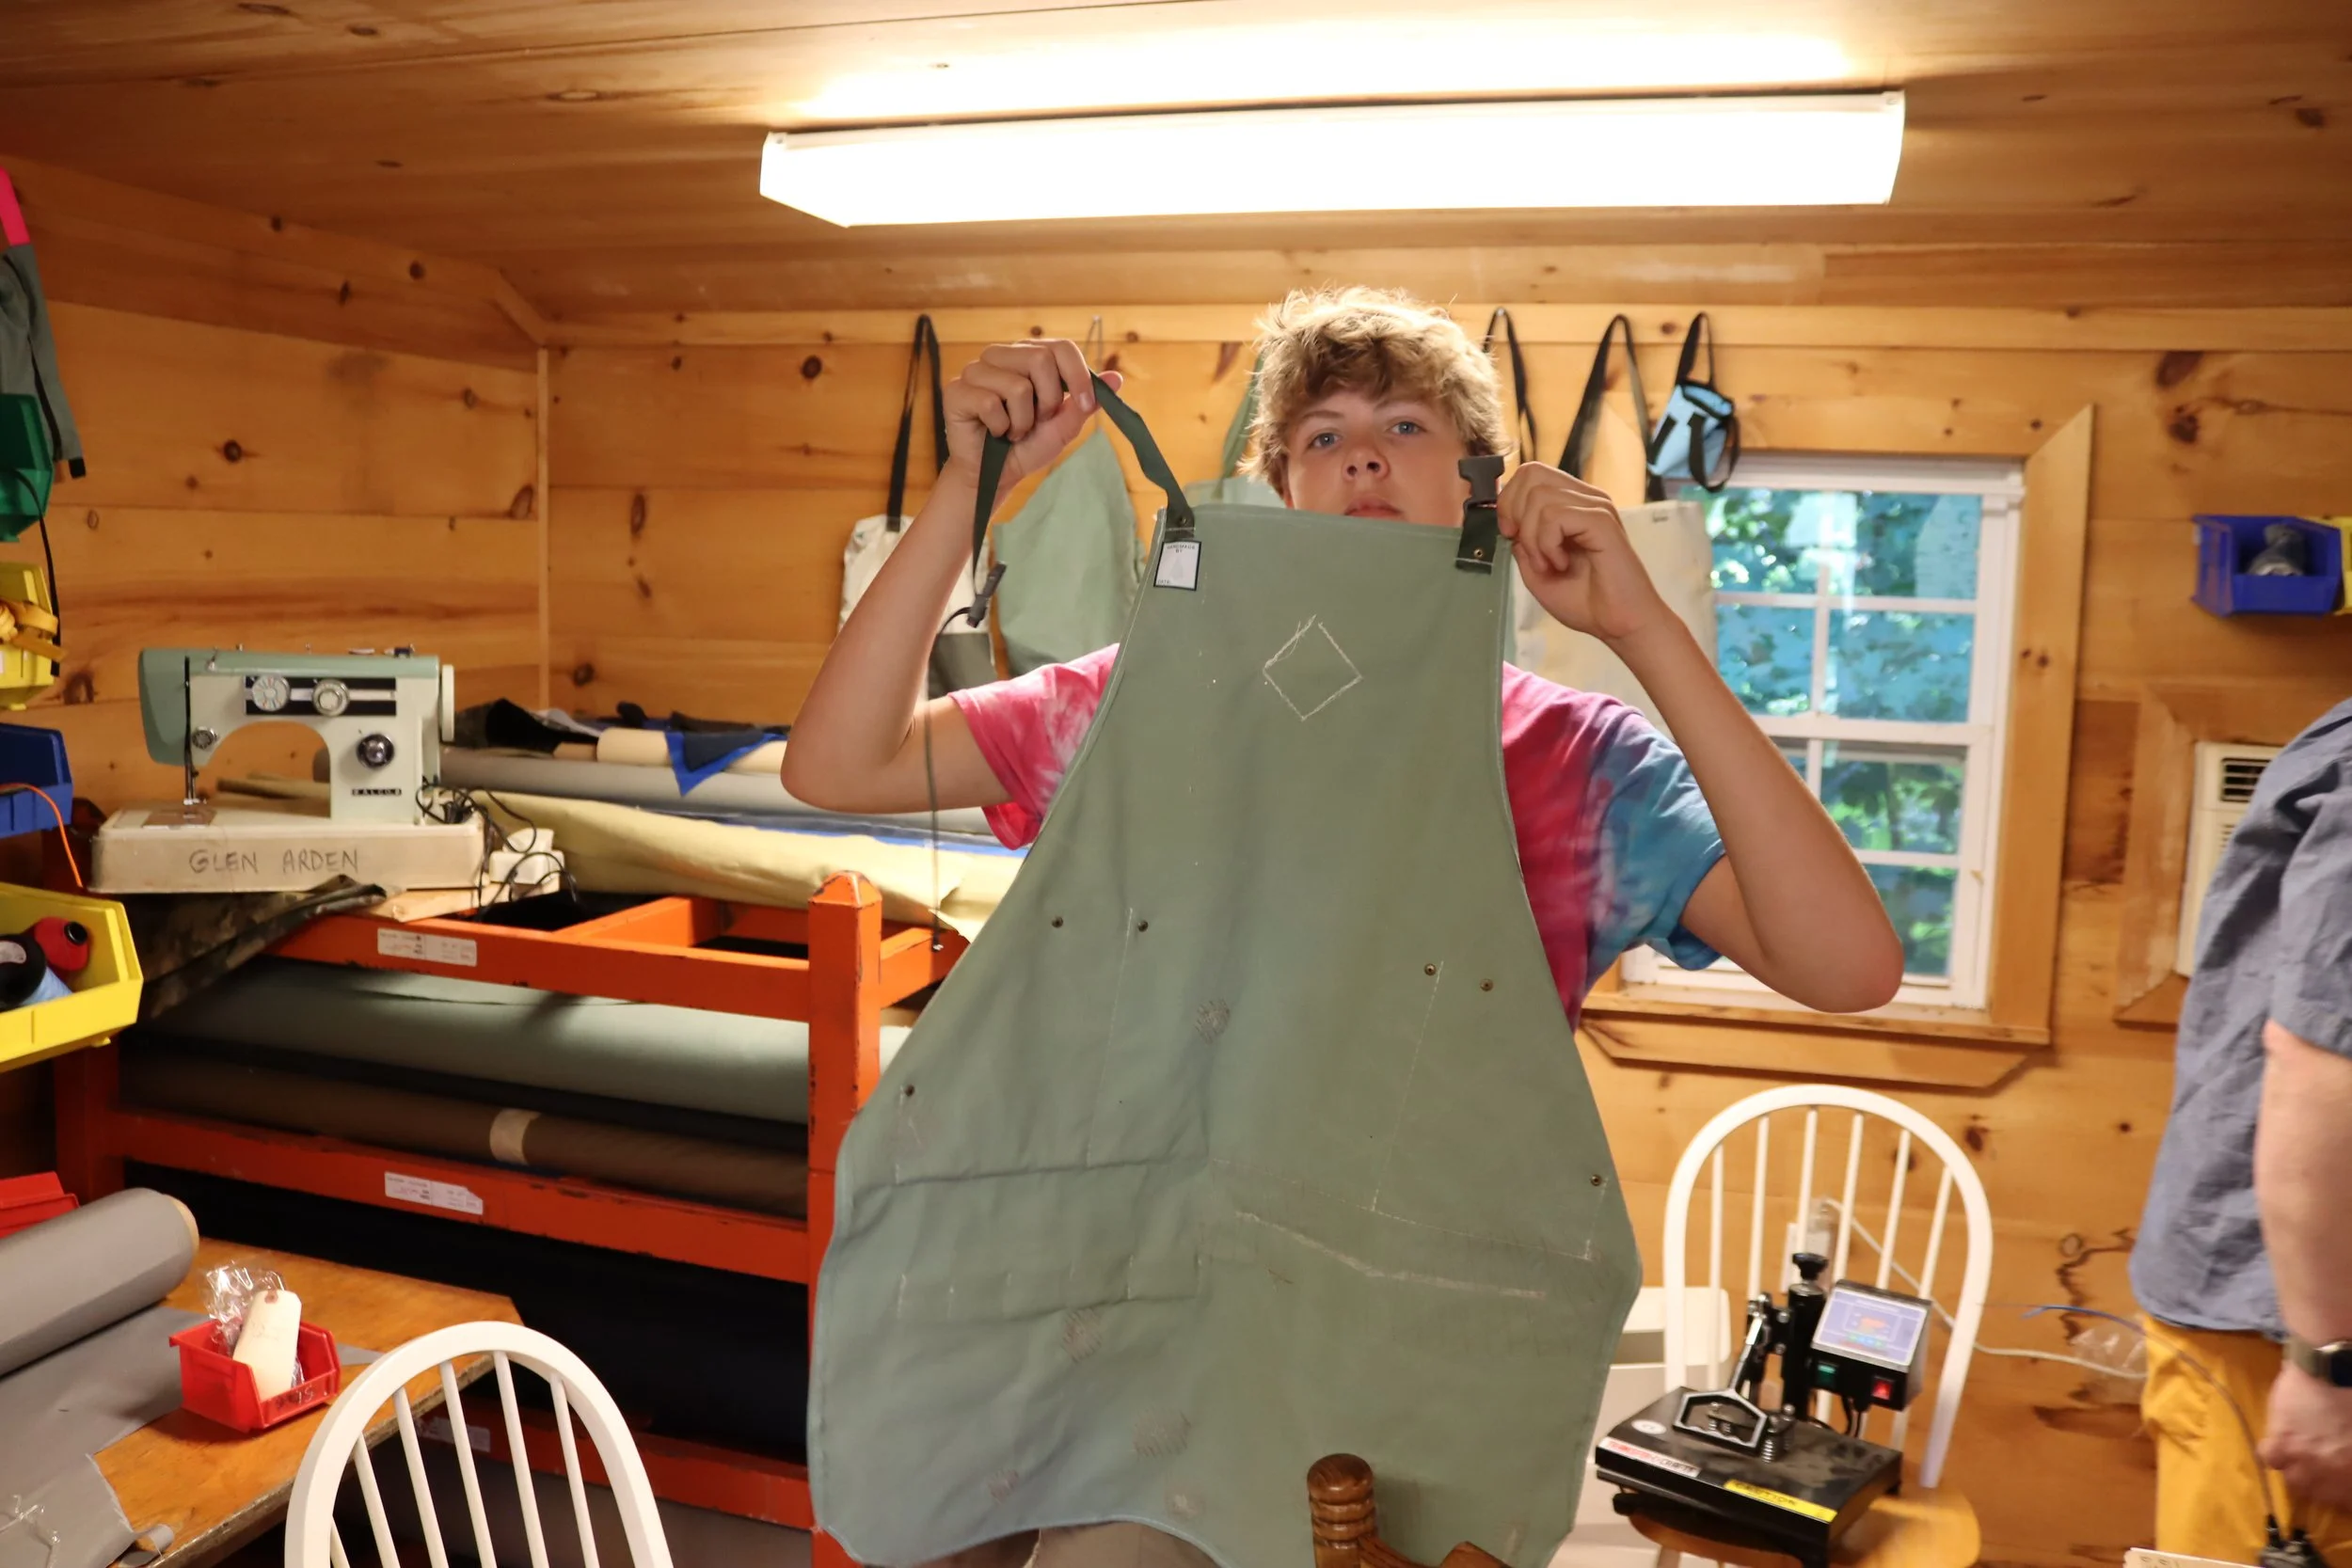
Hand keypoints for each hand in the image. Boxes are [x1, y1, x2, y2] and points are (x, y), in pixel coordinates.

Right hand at [941, 339, 1122, 500]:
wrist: (995, 475)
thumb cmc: (1026, 446)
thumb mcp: (1063, 426)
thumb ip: (1085, 402)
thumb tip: (1116, 377)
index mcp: (1028, 356)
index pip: (1061, 347)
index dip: (1078, 376)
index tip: (1087, 405)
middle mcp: (1001, 355)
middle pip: (1039, 358)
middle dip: (1048, 400)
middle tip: (1037, 421)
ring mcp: (976, 370)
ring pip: (1017, 385)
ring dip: (1023, 420)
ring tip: (1013, 430)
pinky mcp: (956, 390)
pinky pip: (990, 403)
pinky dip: (1000, 427)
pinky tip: (994, 432)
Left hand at [1495, 462, 1671, 643]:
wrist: (1620, 623)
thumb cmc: (1586, 601)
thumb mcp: (1537, 572)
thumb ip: (1522, 543)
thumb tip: (1510, 521)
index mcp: (1572, 504)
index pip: (1530, 474)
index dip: (1509, 501)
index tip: (1511, 535)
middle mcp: (1585, 498)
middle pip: (1531, 474)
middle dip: (1514, 512)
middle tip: (1527, 548)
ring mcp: (1595, 506)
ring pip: (1539, 496)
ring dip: (1532, 537)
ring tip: (1548, 564)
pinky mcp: (1601, 519)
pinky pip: (1555, 516)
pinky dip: (1547, 544)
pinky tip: (1561, 564)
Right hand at [2262, 1362, 2351, 1513]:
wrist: (2333, 1368)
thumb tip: (2348, 1456)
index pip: (2347, 1498)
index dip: (2346, 1494)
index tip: (2344, 1484)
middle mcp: (2330, 1471)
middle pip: (2322, 1495)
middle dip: (2325, 1488)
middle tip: (2326, 1473)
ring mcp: (2303, 1457)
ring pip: (2295, 1482)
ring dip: (2299, 1474)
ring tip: (2302, 1461)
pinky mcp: (2280, 1439)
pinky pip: (2270, 1458)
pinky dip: (2275, 1454)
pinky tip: (2280, 1445)